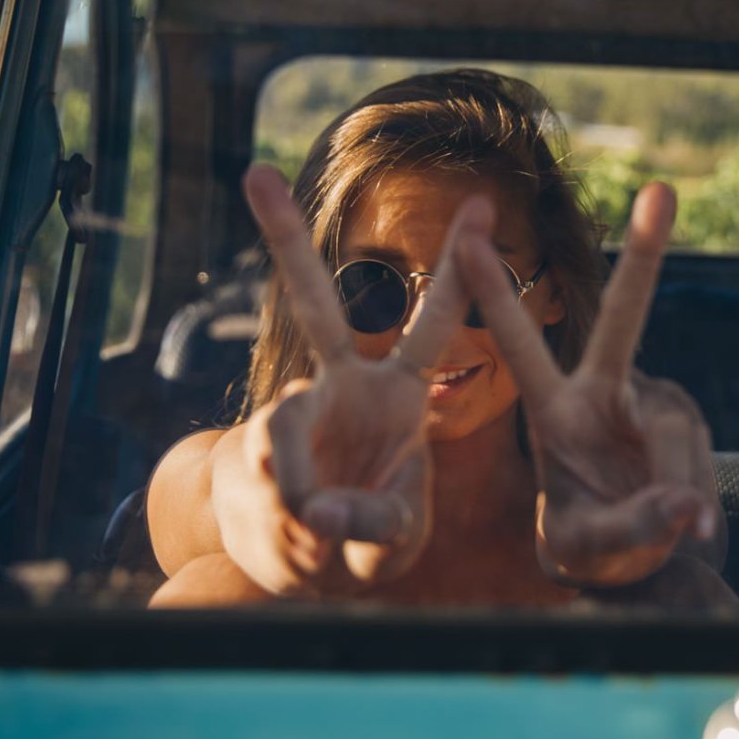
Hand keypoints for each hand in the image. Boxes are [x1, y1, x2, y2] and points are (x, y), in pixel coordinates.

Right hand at [215, 164, 477, 594]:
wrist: (302, 565)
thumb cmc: (366, 537)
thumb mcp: (394, 540)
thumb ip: (376, 525)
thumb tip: (318, 514)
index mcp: (400, 394)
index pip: (435, 320)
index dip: (460, 270)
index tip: (484, 202)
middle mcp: (342, 387)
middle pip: (312, 306)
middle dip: (283, 240)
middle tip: (253, 173)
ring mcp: (292, 414)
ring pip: (281, 430)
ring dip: (305, 490)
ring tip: (318, 529)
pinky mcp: (257, 453)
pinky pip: (274, 480)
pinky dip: (293, 521)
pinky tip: (303, 536)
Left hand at [457, 182, 721, 587]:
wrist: (635, 564)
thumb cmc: (591, 544)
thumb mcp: (588, 545)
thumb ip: (631, 526)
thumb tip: (688, 507)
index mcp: (555, 410)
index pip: (521, 343)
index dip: (492, 289)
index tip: (468, 231)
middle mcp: (606, 393)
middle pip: (626, 321)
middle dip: (645, 257)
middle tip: (661, 193)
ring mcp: (654, 406)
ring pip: (672, 434)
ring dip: (676, 486)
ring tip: (675, 528)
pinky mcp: (688, 427)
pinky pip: (697, 464)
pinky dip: (697, 501)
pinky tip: (694, 525)